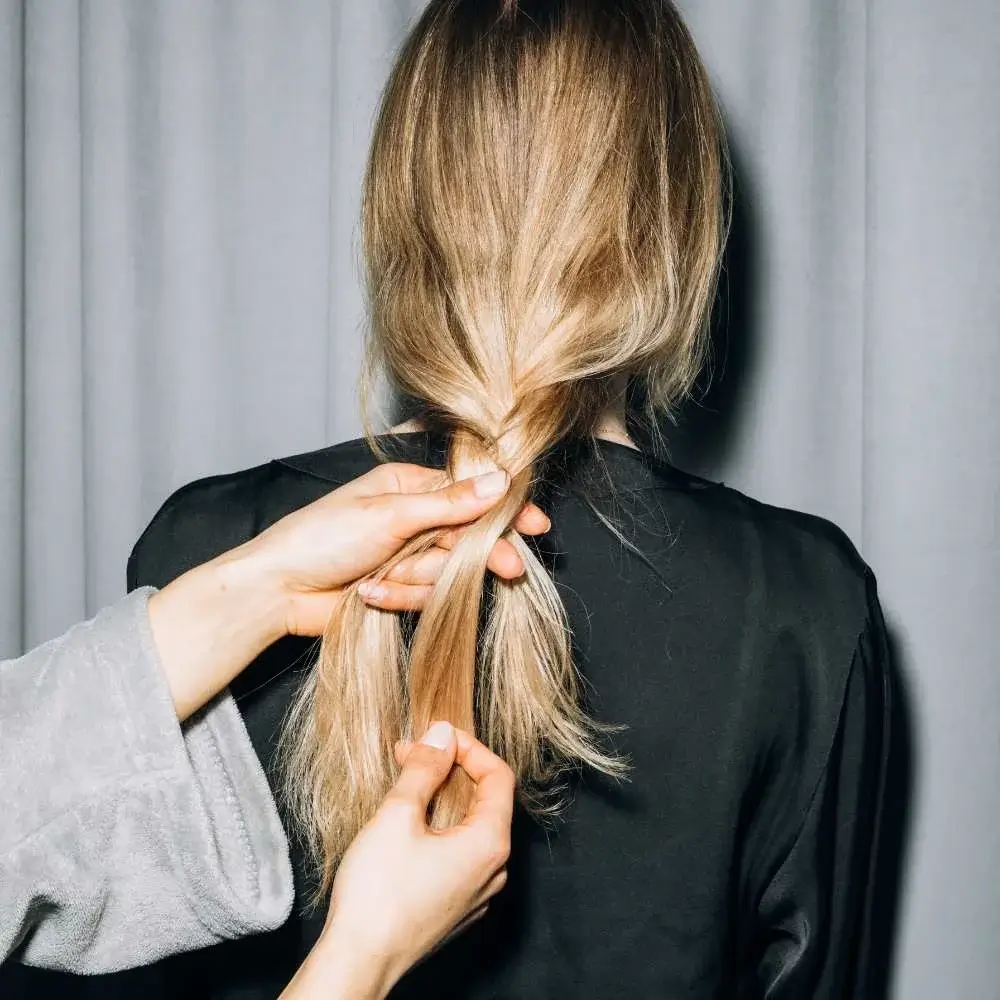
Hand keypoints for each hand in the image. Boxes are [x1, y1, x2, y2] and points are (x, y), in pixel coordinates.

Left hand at [236, 463, 549, 635]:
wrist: (277, 591)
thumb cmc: (321, 538)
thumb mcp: (389, 515)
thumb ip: (449, 505)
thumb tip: (499, 482)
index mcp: (408, 487)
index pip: (469, 493)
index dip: (503, 509)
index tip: (535, 524)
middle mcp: (411, 519)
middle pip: (466, 536)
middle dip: (479, 554)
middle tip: (509, 568)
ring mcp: (405, 556)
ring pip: (446, 571)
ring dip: (417, 580)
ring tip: (379, 578)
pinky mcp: (397, 590)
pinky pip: (423, 597)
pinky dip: (398, 598)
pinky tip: (367, 593)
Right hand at [279, 723, 513, 998]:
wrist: (359, 962)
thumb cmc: (378, 894)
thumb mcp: (398, 816)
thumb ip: (425, 768)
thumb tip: (441, 734)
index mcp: (489, 844)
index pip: (498, 776)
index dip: (468, 747)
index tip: (435, 736)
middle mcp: (493, 870)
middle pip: (486, 800)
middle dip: (450, 769)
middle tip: (411, 754)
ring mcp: (477, 892)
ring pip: (471, 827)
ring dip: (443, 797)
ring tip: (405, 783)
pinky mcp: (457, 906)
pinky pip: (460, 854)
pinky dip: (440, 827)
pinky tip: (408, 824)